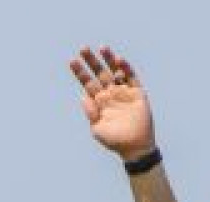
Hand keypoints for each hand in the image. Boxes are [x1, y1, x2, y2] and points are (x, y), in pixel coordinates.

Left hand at [70, 46, 155, 160]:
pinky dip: (125, 68)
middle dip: (91, 61)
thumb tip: (83, 96)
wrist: (134, 146)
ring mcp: (123, 91)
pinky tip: (118, 61)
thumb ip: (91, 113)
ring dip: (108, 60)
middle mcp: (110, 93)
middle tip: (83, 48)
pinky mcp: (137, 92)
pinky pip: (131, 77)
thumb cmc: (114, 140)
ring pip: (115, 71)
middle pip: (99, 73)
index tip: (72, 61)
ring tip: (101, 47)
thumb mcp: (98, 128)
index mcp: (99, 102)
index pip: (87, 83)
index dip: (80, 73)